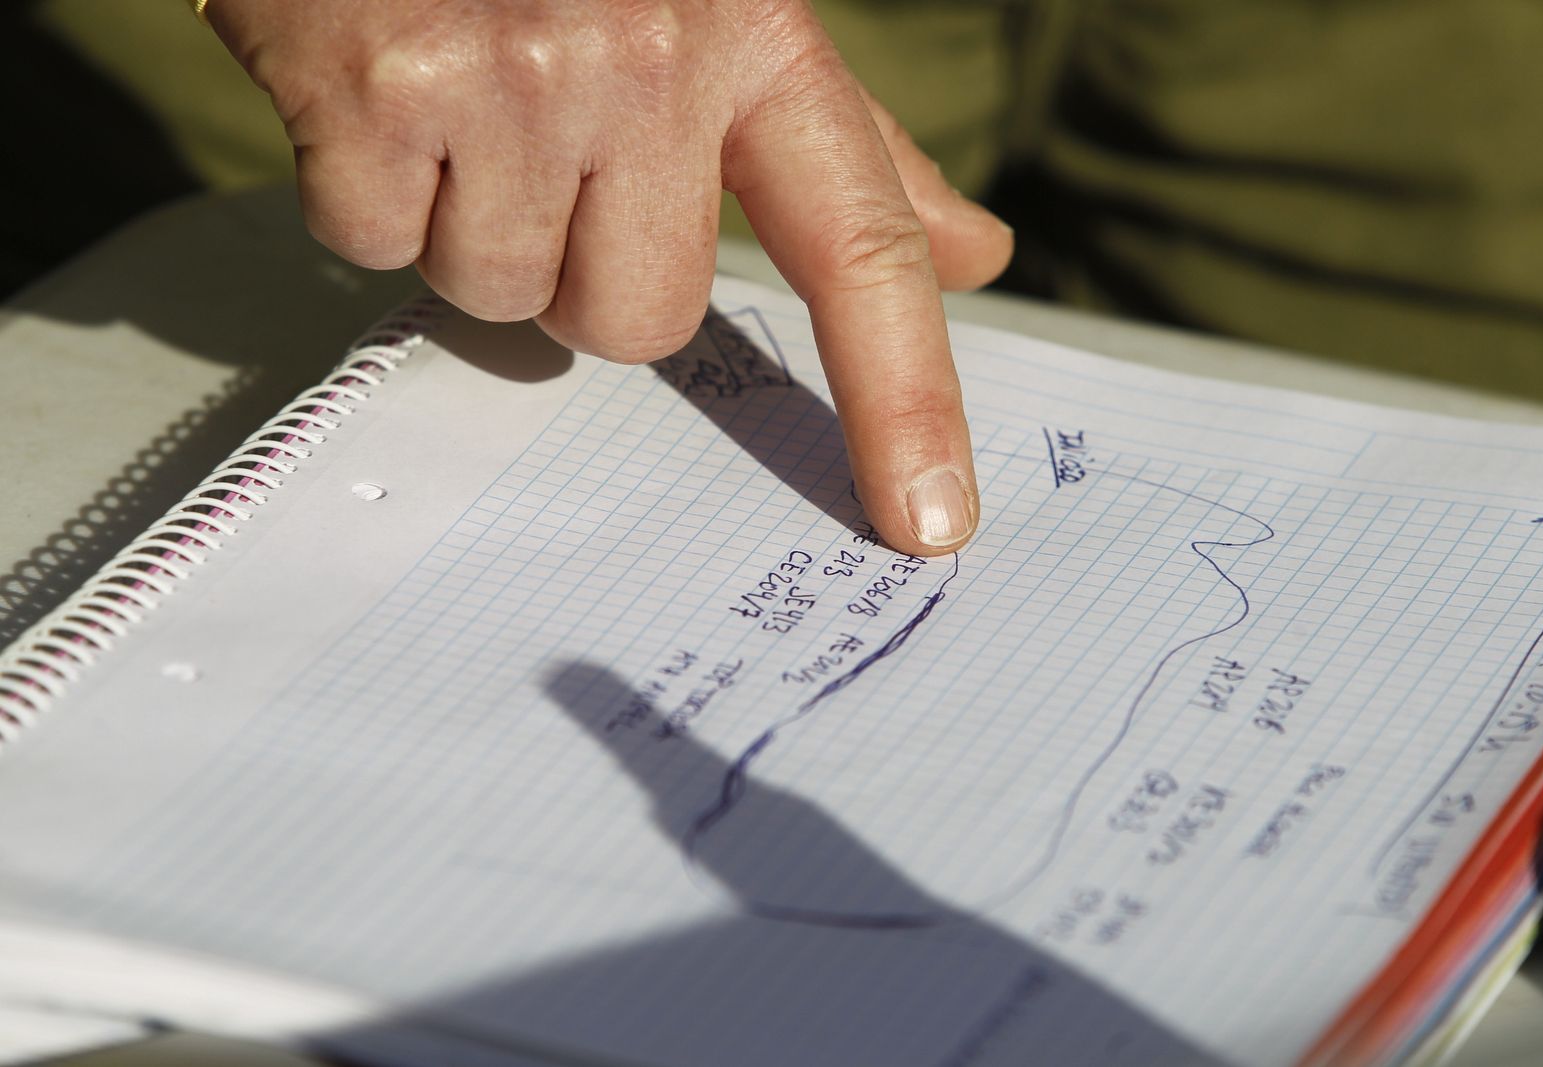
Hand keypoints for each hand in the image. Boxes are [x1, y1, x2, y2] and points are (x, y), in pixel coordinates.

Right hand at [205, 0, 1012, 554]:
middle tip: (546, 159)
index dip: (904, 400)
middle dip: (584, 276)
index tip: (930, 523)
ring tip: (460, 101)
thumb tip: (974, 254)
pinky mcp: (374, 91)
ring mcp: (510, 79)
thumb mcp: (735, 10)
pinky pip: (374, 246)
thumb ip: (855, 149)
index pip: (862, 249)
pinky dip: (365, 191)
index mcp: (757, 40)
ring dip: (471, 228)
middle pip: (638, 322)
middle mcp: (649, 63)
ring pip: (502, 297)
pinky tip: (378, 91)